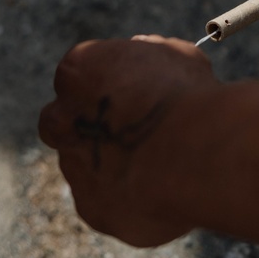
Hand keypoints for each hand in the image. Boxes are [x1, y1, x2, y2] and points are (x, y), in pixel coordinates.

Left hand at [38, 35, 215, 246]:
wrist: (196, 155)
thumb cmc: (188, 98)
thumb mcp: (176, 56)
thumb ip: (151, 52)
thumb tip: (146, 47)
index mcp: (78, 71)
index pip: (78, 74)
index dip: (108, 85)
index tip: (135, 93)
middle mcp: (62, 120)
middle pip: (62, 122)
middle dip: (88, 127)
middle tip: (130, 131)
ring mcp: (75, 167)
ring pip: (87, 165)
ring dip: (113, 162)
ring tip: (162, 162)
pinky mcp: (93, 209)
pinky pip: (109, 202)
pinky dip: (130, 197)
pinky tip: (164, 188)